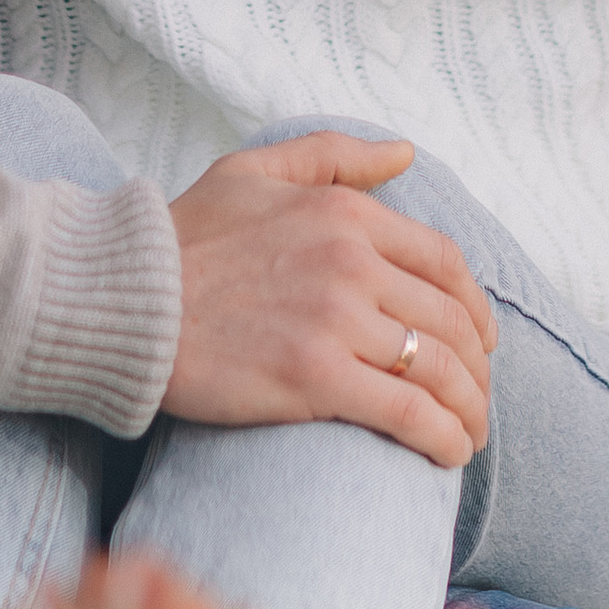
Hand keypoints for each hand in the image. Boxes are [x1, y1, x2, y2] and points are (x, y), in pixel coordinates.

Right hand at [163, 133, 497, 468]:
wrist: (126, 297)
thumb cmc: (184, 236)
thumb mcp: (257, 170)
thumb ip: (334, 156)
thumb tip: (405, 154)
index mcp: (345, 213)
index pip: (445, 263)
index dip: (475, 307)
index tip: (482, 340)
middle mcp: (353, 262)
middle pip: (452, 321)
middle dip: (479, 369)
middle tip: (478, 401)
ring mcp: (337, 319)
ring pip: (440, 369)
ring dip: (470, 410)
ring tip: (469, 436)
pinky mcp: (316, 377)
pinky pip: (408, 412)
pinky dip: (442, 436)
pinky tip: (448, 454)